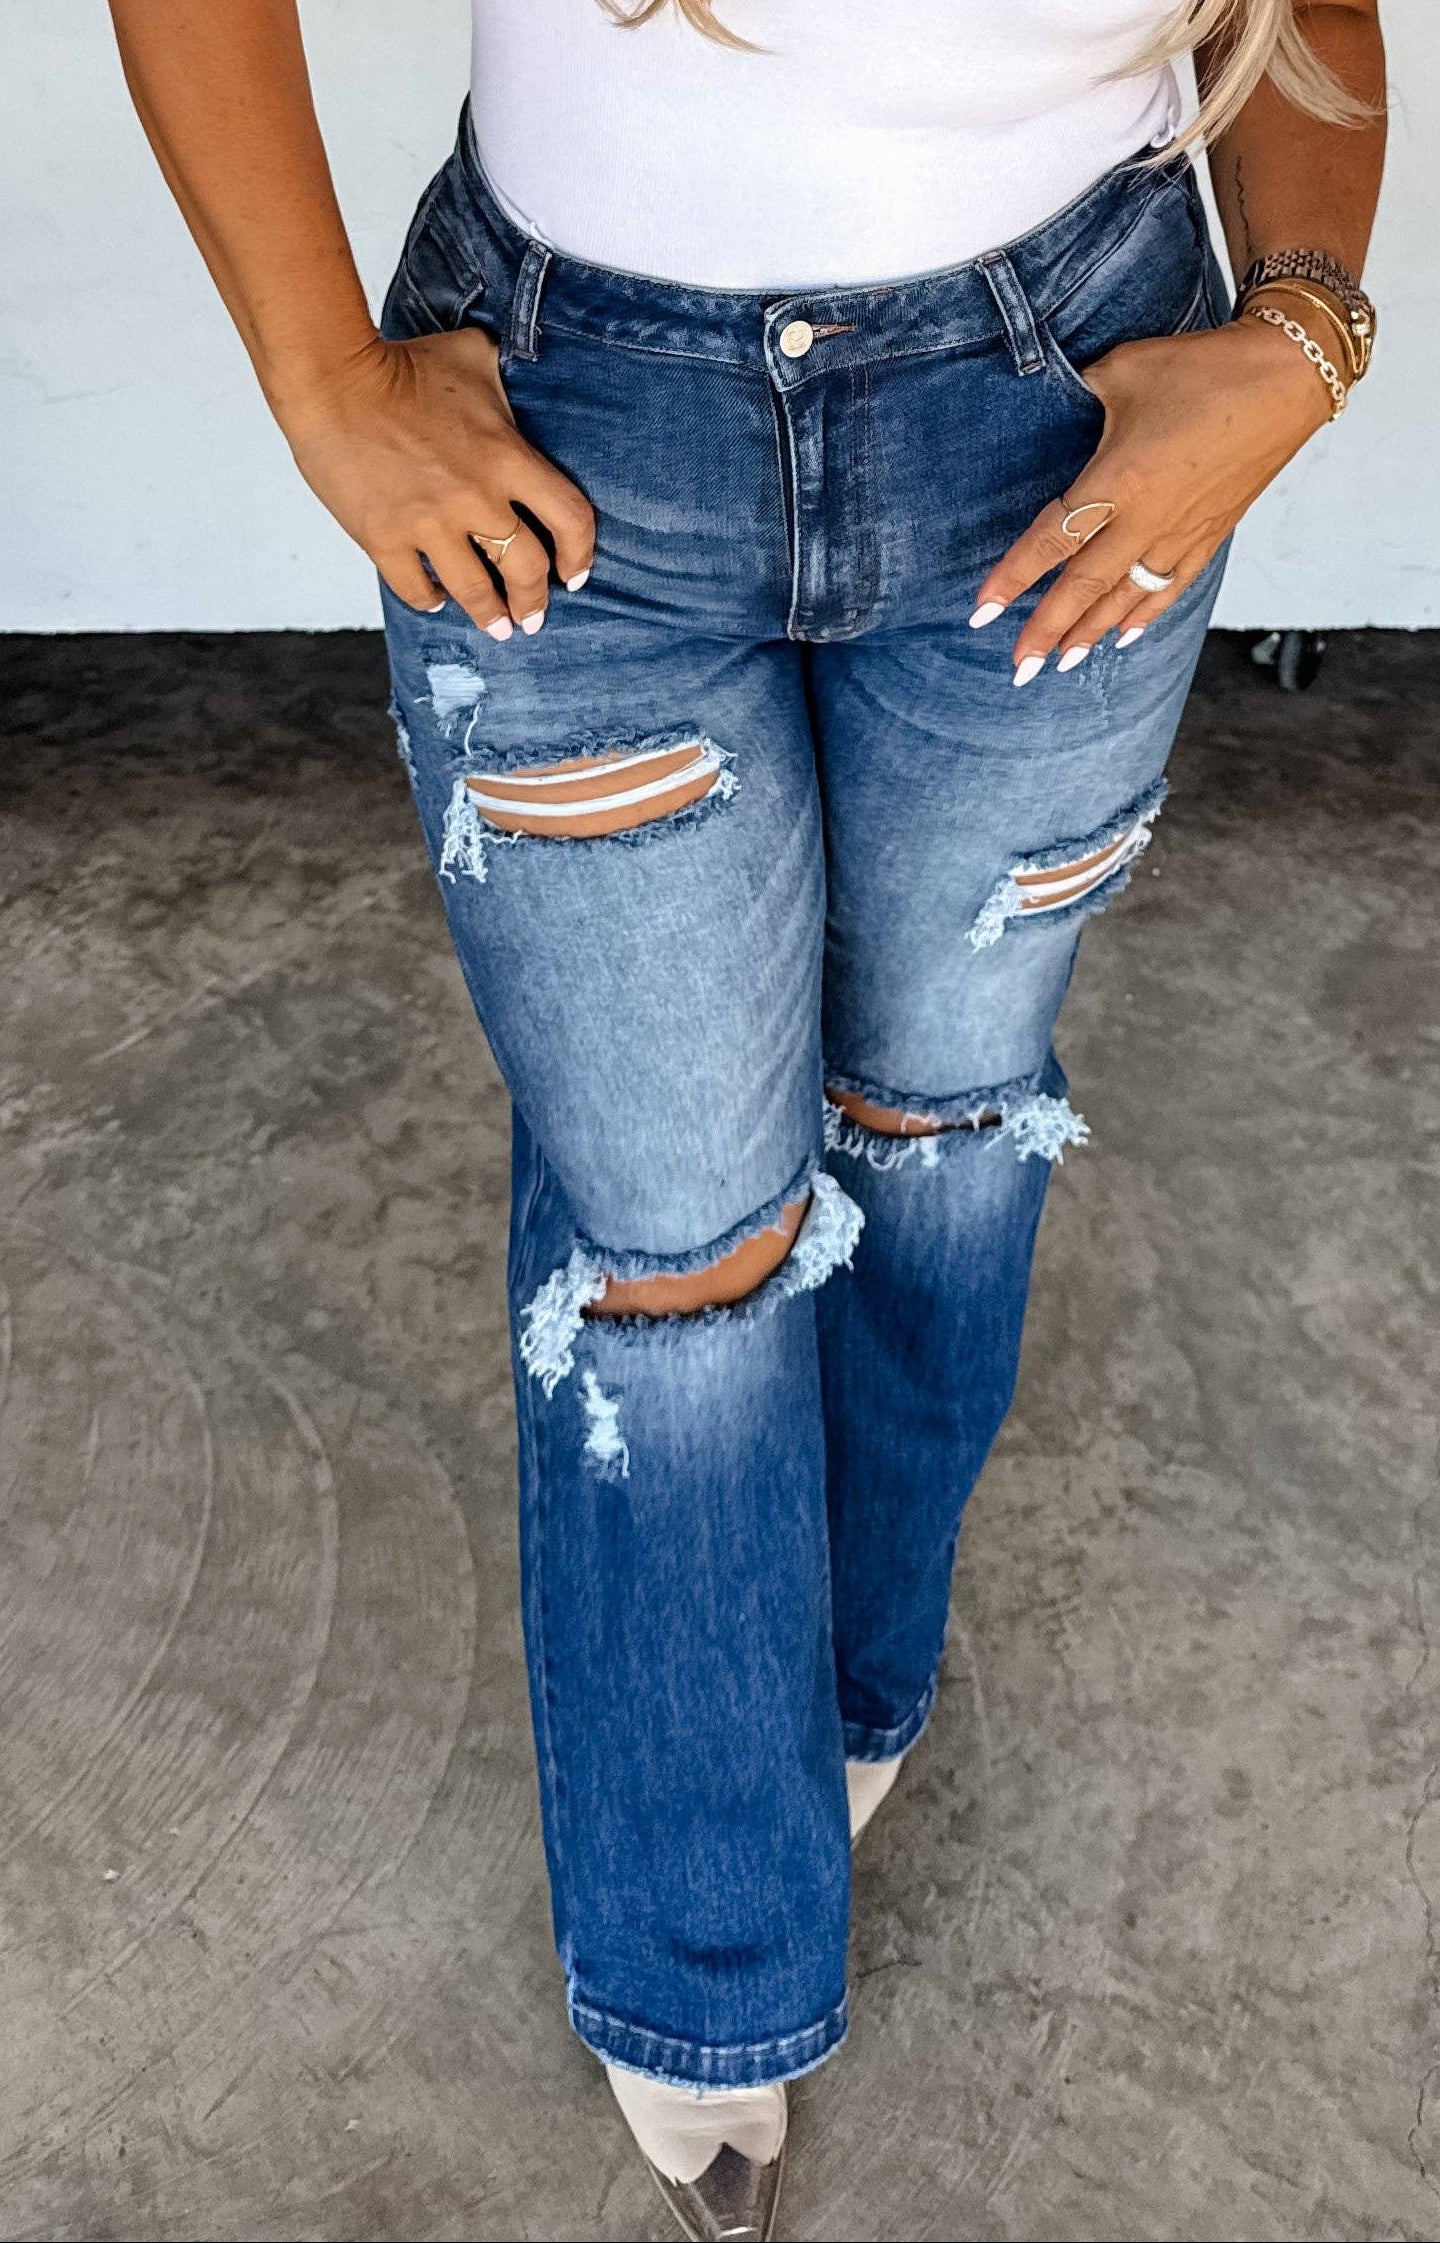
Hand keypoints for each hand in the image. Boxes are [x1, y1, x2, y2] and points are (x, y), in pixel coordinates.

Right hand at [278, 330, 594, 638]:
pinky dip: (430, 599)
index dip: (581, 555)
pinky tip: (436, 599)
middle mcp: (476, 499)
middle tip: (533, 617)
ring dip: (491, 616)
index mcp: (507, 458)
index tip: (575, 575)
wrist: (333, 379)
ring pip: (475, 591)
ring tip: (497, 629)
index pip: (570, 519)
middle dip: (535, 601)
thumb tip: (519, 383)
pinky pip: (416, 588)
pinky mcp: (385, 538)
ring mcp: (429, 524)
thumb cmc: (403, 364)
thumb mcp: (475, 357)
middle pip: (527, 569)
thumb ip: (506, 384)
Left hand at [972, 316, 1332, 676]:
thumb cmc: (1204, 367)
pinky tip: (1123, 637)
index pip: (1052, 539)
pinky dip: (1143, 616)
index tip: (981, 611)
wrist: (1288, 376)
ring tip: (1061, 665)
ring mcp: (1181, 533)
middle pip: (1084, 586)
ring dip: (1090, 633)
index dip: (1013, 577)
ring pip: (1126, 598)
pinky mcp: (1211, 534)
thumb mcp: (1125, 370)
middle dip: (1046, 630)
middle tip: (1019, 668)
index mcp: (1117, 480)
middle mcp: (1145, 518)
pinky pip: (1170, 588)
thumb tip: (1064, 404)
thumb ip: (1084, 395)